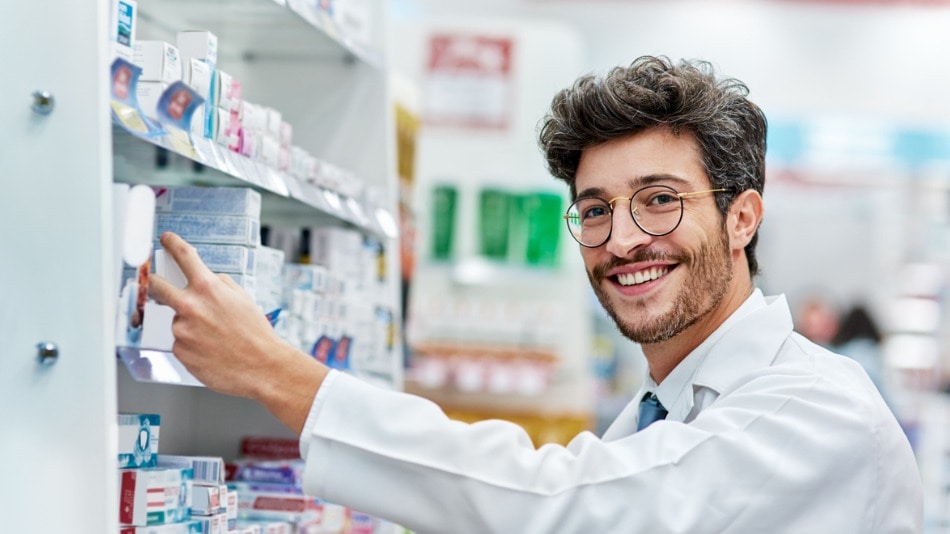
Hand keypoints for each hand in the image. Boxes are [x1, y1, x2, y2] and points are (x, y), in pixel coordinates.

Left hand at [148, 232, 326, 432]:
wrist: (262, 366)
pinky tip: (210, 350)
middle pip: (156, 287)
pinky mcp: (180, 351)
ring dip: (189, 325)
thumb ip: (219, 284)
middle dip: (153, 284)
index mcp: (208, 288)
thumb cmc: (255, 333)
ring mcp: (182, 330)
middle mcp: (190, 307)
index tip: (165, 239)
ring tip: (213, 337)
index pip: (184, 256)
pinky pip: (180, 343)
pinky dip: (192, 345)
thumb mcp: (242, 298)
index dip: (172, 243)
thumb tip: (204, 279)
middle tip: (156, 286)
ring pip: (176, 321)